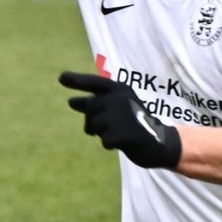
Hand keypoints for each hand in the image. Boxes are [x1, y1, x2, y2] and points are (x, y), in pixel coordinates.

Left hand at [58, 71, 181, 169]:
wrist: (160, 141)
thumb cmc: (135, 122)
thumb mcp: (118, 107)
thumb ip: (97, 103)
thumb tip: (72, 102)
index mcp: (120, 88)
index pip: (94, 82)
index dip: (77, 80)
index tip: (61, 78)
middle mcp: (121, 98)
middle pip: (89, 108)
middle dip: (90, 121)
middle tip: (97, 129)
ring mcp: (123, 115)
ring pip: (95, 125)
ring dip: (101, 133)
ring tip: (117, 133)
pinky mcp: (125, 133)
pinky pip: (104, 140)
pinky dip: (110, 144)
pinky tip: (122, 142)